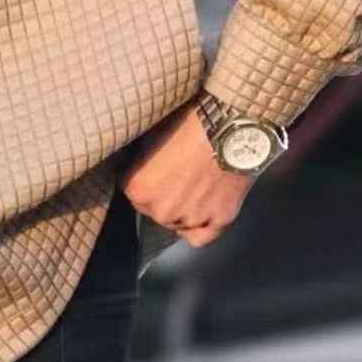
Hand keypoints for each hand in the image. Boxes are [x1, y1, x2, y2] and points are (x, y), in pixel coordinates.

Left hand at [118, 100, 255, 247]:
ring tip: (196, 185)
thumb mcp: (151, 136)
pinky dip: (201, 228)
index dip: (147, 180)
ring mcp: (191, 219)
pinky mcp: (219, 221)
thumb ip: (141, 161)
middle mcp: (161, 211)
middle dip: (165, 196)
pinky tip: (201, 216)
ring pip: (179, 222)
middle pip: (156, 209)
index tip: (157, 170)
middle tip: (179, 175)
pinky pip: (202, 236)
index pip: (135, 193)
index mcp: (138, 189)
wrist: (226, 126)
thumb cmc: (187, 125)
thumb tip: (140, 164)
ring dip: (184, 210)